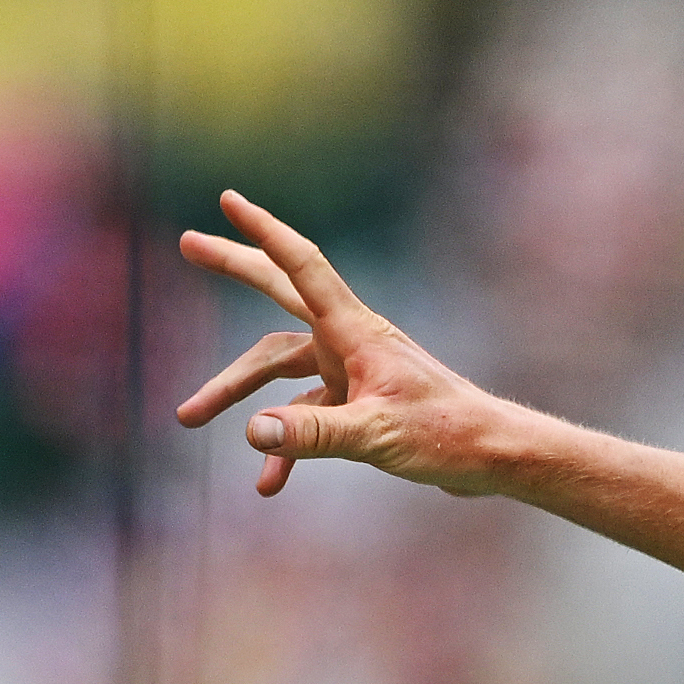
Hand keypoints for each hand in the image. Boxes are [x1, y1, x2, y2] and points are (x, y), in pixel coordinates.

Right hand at [173, 190, 509, 498]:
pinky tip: (268, 484)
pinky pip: (308, 417)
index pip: (301, 267)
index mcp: (356, 332)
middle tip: (187, 243)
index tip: (228, 199)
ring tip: (189, 416)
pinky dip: (287, 446)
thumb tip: (251, 430)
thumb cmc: (448, 437)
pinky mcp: (361, 403)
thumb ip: (312, 435)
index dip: (263, 232)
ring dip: (239, 391)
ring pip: (281, 368)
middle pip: (280, 293)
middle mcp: (351, 341)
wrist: (496, 458)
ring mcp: (354, 370)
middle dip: (235, 268)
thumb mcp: (375, 436)